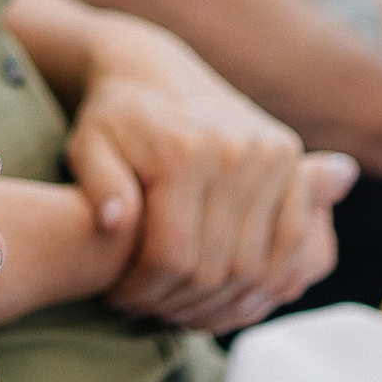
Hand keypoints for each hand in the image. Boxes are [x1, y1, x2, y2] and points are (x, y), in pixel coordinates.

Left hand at [67, 41, 349, 330]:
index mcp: (184, 154)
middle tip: (150, 312)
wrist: (154, 69)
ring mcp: (271, 157)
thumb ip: (99, 186)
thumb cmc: (114, 118)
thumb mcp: (87, 146)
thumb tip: (115, 222)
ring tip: (186, 308)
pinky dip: (268, 278)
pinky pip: (293, 240)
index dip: (144, 291)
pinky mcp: (291, 159)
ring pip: (259, 265)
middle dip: (179, 303)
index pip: (173, 255)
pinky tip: (231, 293)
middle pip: (217, 268)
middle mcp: (236, 154)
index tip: (120, 299)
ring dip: (224, 302)